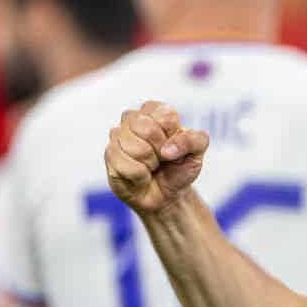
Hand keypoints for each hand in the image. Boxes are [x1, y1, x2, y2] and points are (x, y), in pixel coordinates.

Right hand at [105, 100, 209, 214]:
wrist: (167, 195)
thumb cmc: (179, 168)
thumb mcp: (197, 152)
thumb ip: (194, 140)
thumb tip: (167, 149)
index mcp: (156, 111)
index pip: (165, 116)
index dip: (174, 136)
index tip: (173, 145)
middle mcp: (133, 119)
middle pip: (146, 129)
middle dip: (160, 150)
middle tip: (162, 158)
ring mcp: (118, 136)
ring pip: (136, 148)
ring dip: (150, 164)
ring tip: (151, 166)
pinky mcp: (109, 155)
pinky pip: (126, 165)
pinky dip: (140, 176)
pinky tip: (140, 175)